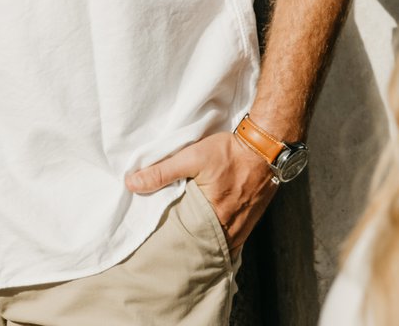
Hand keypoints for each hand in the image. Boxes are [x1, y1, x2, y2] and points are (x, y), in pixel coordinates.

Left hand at [125, 131, 276, 250]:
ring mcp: (244, 226)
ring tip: (190, 246)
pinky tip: (212, 238)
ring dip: (207, 246)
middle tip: (173, 252)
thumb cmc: (230, 152)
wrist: (266, 146)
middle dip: (190, 251)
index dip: (174, 246)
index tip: (161, 248)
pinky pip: (234, 240)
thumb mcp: (192, 156)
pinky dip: (222, 242)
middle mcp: (231, 227)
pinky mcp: (251, 220)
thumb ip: (161, 171)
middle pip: (205, 248)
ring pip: (221, 246)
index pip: (187, 242)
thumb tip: (132, 183)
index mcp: (213, 216)